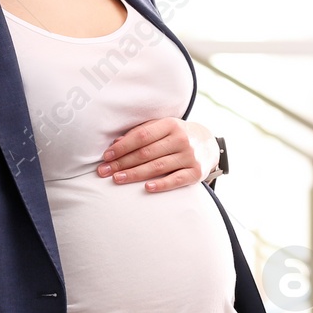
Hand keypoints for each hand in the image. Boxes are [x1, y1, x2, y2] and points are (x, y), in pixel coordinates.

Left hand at [96, 118, 216, 192]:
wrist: (208, 143)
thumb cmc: (176, 135)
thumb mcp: (161, 127)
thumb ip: (140, 132)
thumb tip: (116, 144)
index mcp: (171, 125)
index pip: (142, 136)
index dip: (123, 146)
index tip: (107, 155)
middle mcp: (181, 139)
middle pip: (146, 153)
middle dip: (122, 163)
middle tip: (104, 171)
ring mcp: (189, 156)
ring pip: (157, 167)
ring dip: (134, 174)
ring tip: (117, 179)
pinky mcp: (196, 173)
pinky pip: (176, 180)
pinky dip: (161, 184)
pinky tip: (146, 188)